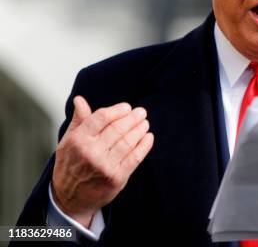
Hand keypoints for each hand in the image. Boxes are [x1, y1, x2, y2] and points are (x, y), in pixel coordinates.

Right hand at [51, 96, 153, 227]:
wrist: (70, 199)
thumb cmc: (70, 166)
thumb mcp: (68, 142)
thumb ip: (79, 120)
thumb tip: (80, 100)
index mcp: (78, 140)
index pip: (102, 117)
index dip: (117, 110)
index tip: (127, 107)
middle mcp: (91, 152)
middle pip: (118, 128)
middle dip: (133, 118)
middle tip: (141, 112)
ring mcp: (105, 166)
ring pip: (128, 142)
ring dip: (140, 129)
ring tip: (145, 123)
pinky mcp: (117, 178)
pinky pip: (135, 157)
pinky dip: (144, 145)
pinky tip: (148, 137)